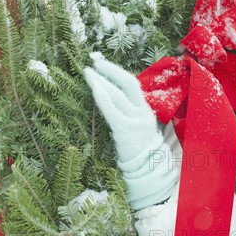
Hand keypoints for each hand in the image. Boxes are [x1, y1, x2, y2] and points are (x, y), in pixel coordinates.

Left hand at [84, 52, 178, 208]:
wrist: (148, 175)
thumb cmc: (137, 153)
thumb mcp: (135, 129)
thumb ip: (127, 114)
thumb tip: (109, 99)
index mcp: (145, 110)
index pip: (132, 85)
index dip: (116, 71)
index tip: (101, 62)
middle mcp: (142, 113)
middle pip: (127, 83)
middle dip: (109, 69)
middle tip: (93, 60)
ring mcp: (136, 121)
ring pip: (118, 94)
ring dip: (101, 80)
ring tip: (88, 71)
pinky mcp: (125, 131)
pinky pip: (112, 109)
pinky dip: (102, 95)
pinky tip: (94, 87)